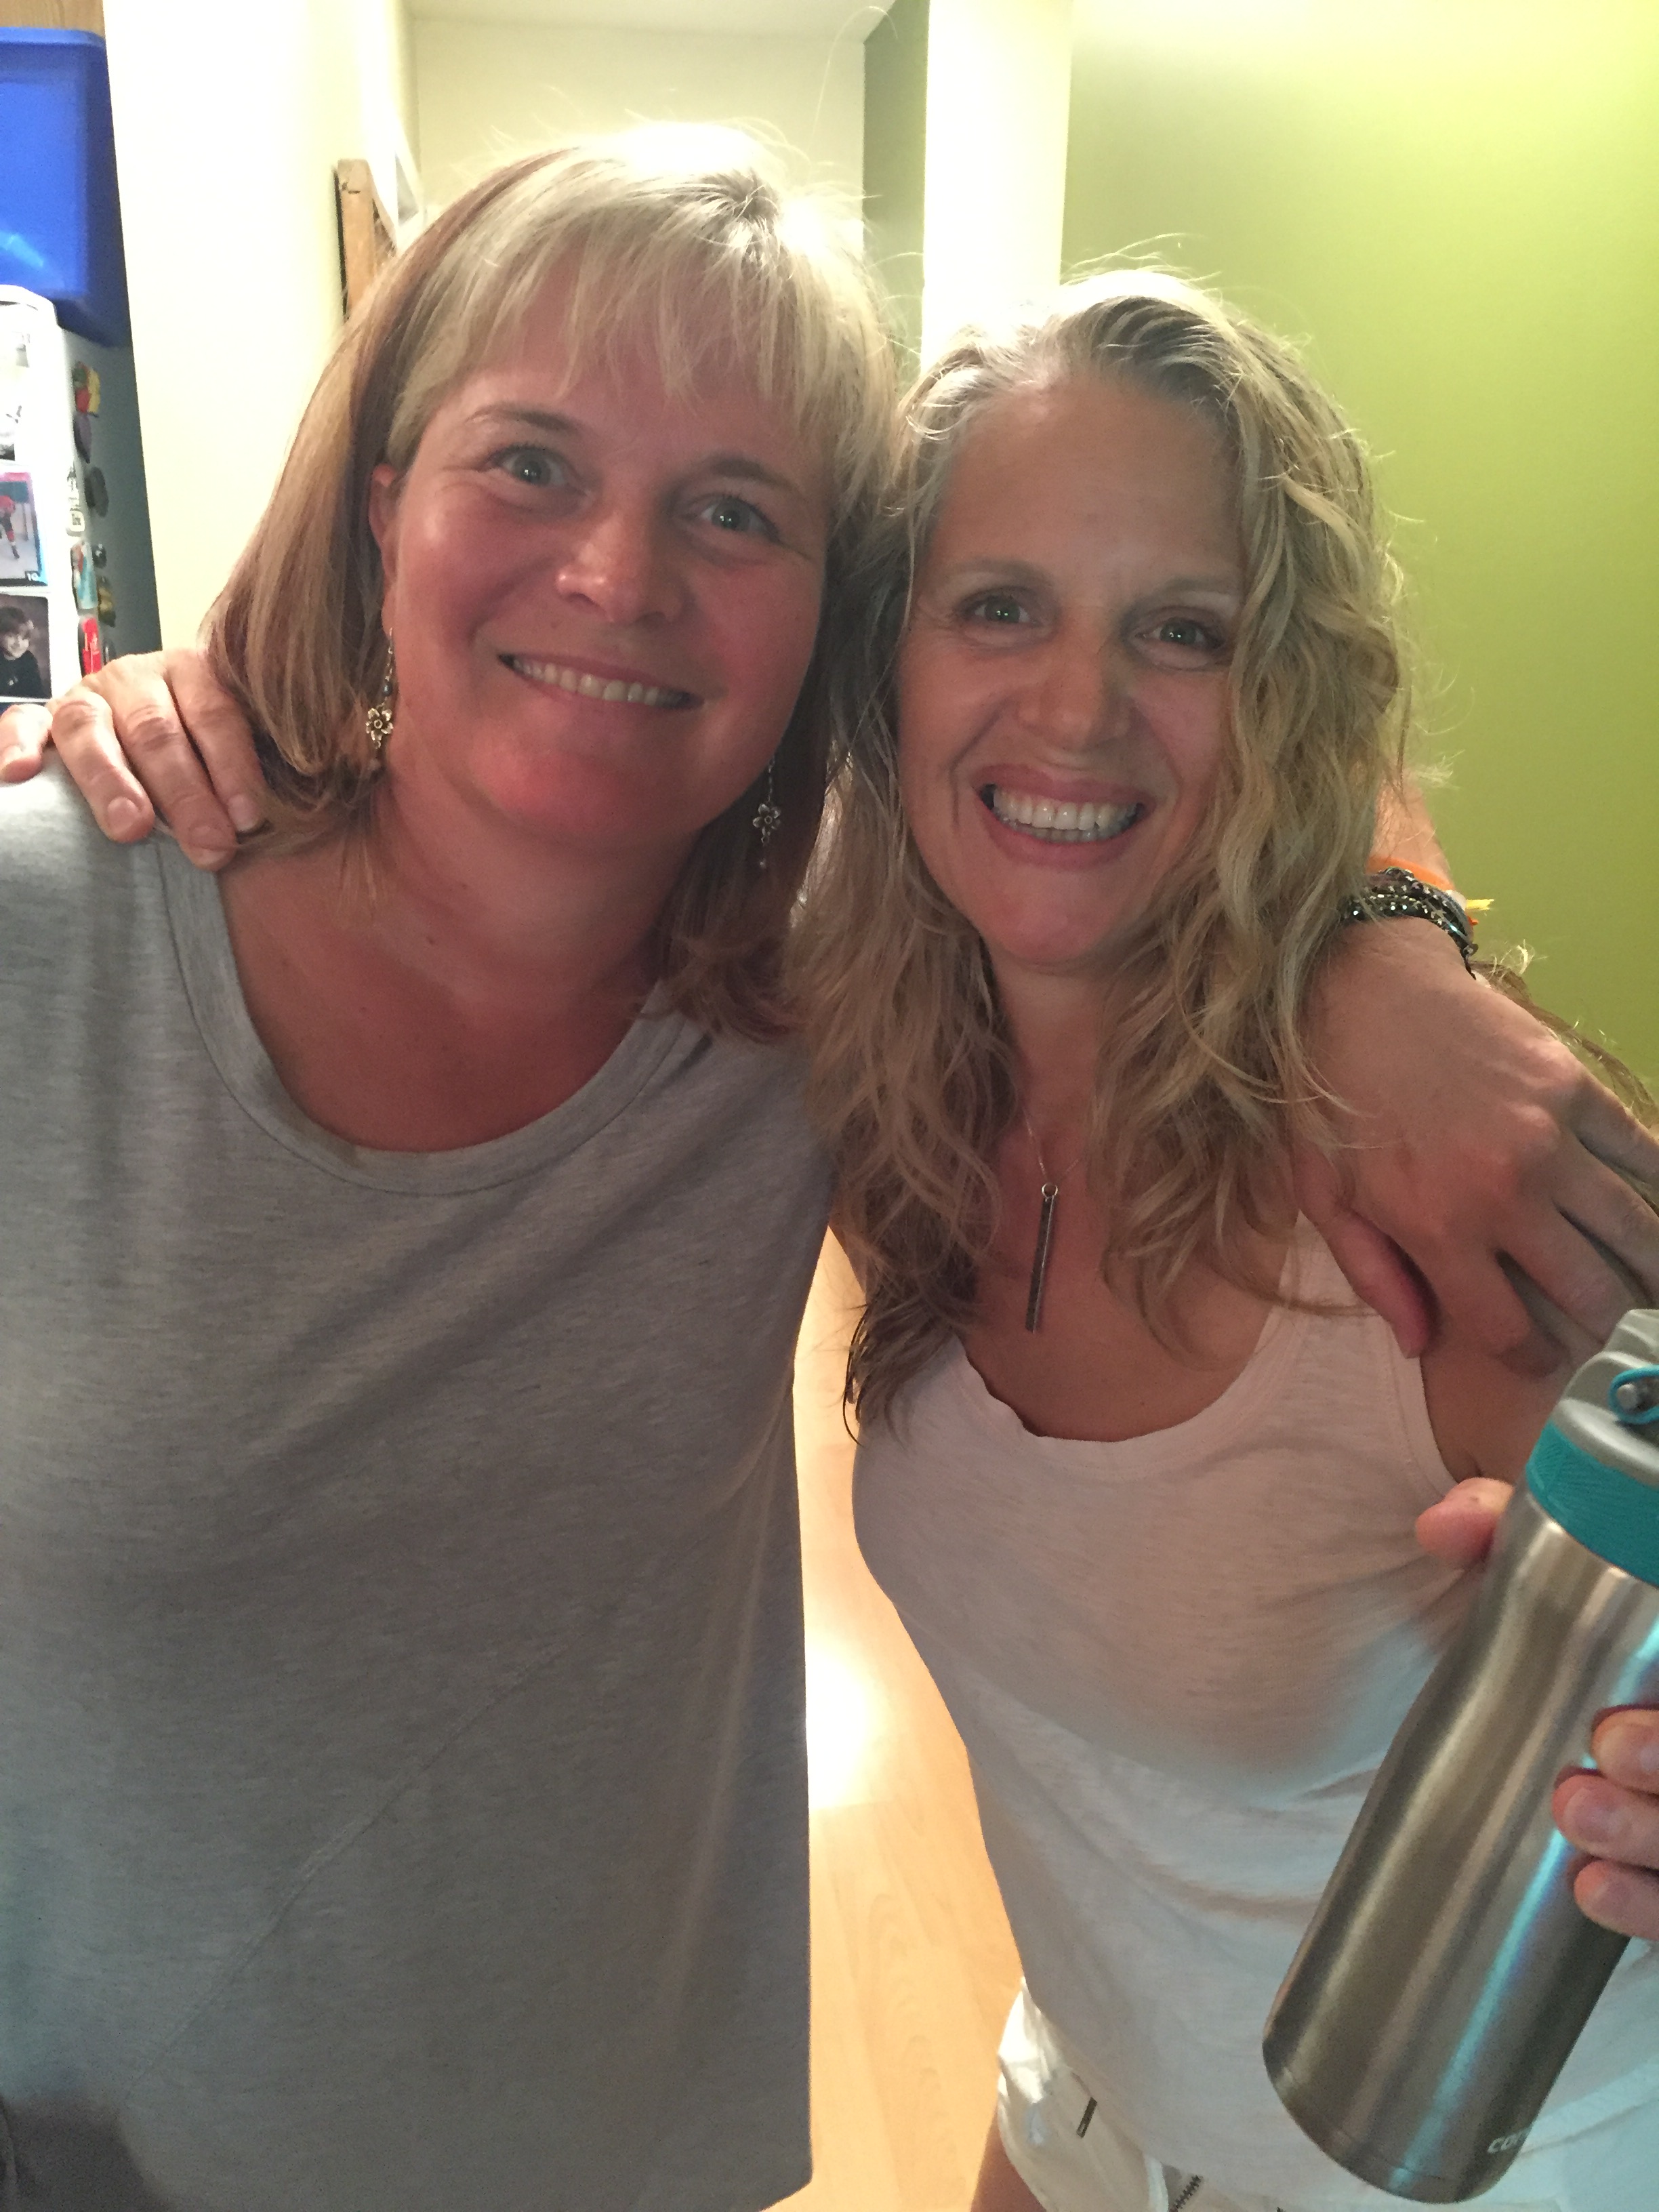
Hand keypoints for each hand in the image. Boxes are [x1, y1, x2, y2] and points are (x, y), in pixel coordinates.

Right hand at [0, 649, 262, 869]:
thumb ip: (256, 770)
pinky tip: (22, 773)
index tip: (250, 819)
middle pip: (157, 731)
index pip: (216, 715)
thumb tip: (281, 815)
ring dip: (111, 781)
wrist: (149, 740)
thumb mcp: (233, 752)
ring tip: (131, 828)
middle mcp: (136, 678)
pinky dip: (17, 744)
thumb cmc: (205, 761)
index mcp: (192, 674)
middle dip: (185, 793)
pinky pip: (22, 723)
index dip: (235, 767)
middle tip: (209, 847)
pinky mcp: (41, 719)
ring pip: (90, 729)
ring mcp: (86, 696)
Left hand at [1298, 918, 1658, 1362]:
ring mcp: (1551, 1138)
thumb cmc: (1329, 1103)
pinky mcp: (1577, 1089)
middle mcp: (1505, 1191)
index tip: (1544, 1359)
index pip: (1513, 1329)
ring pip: (1634, 1230)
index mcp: (1438, 1228)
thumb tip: (1420, 1344)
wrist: (1358, 992)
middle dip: (1607, 1325)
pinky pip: (1645, 1155)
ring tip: (1653, 1293)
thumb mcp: (1324, 1198)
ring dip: (1652, 1270)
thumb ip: (1375, 1277)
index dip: (1535, 1358)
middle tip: (1612, 1332)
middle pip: (1591, 1290)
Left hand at [1418, 1479, 1658, 1940]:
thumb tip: (1442, 1529)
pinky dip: (1646, 1906)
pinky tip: (1594, 1892)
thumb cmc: (1550, 1639)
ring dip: (1651, 1844)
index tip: (1610, 1734)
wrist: (1543, 1720)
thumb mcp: (1529, 1578)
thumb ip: (1494, 1535)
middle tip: (1593, 1769)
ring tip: (1573, 1822)